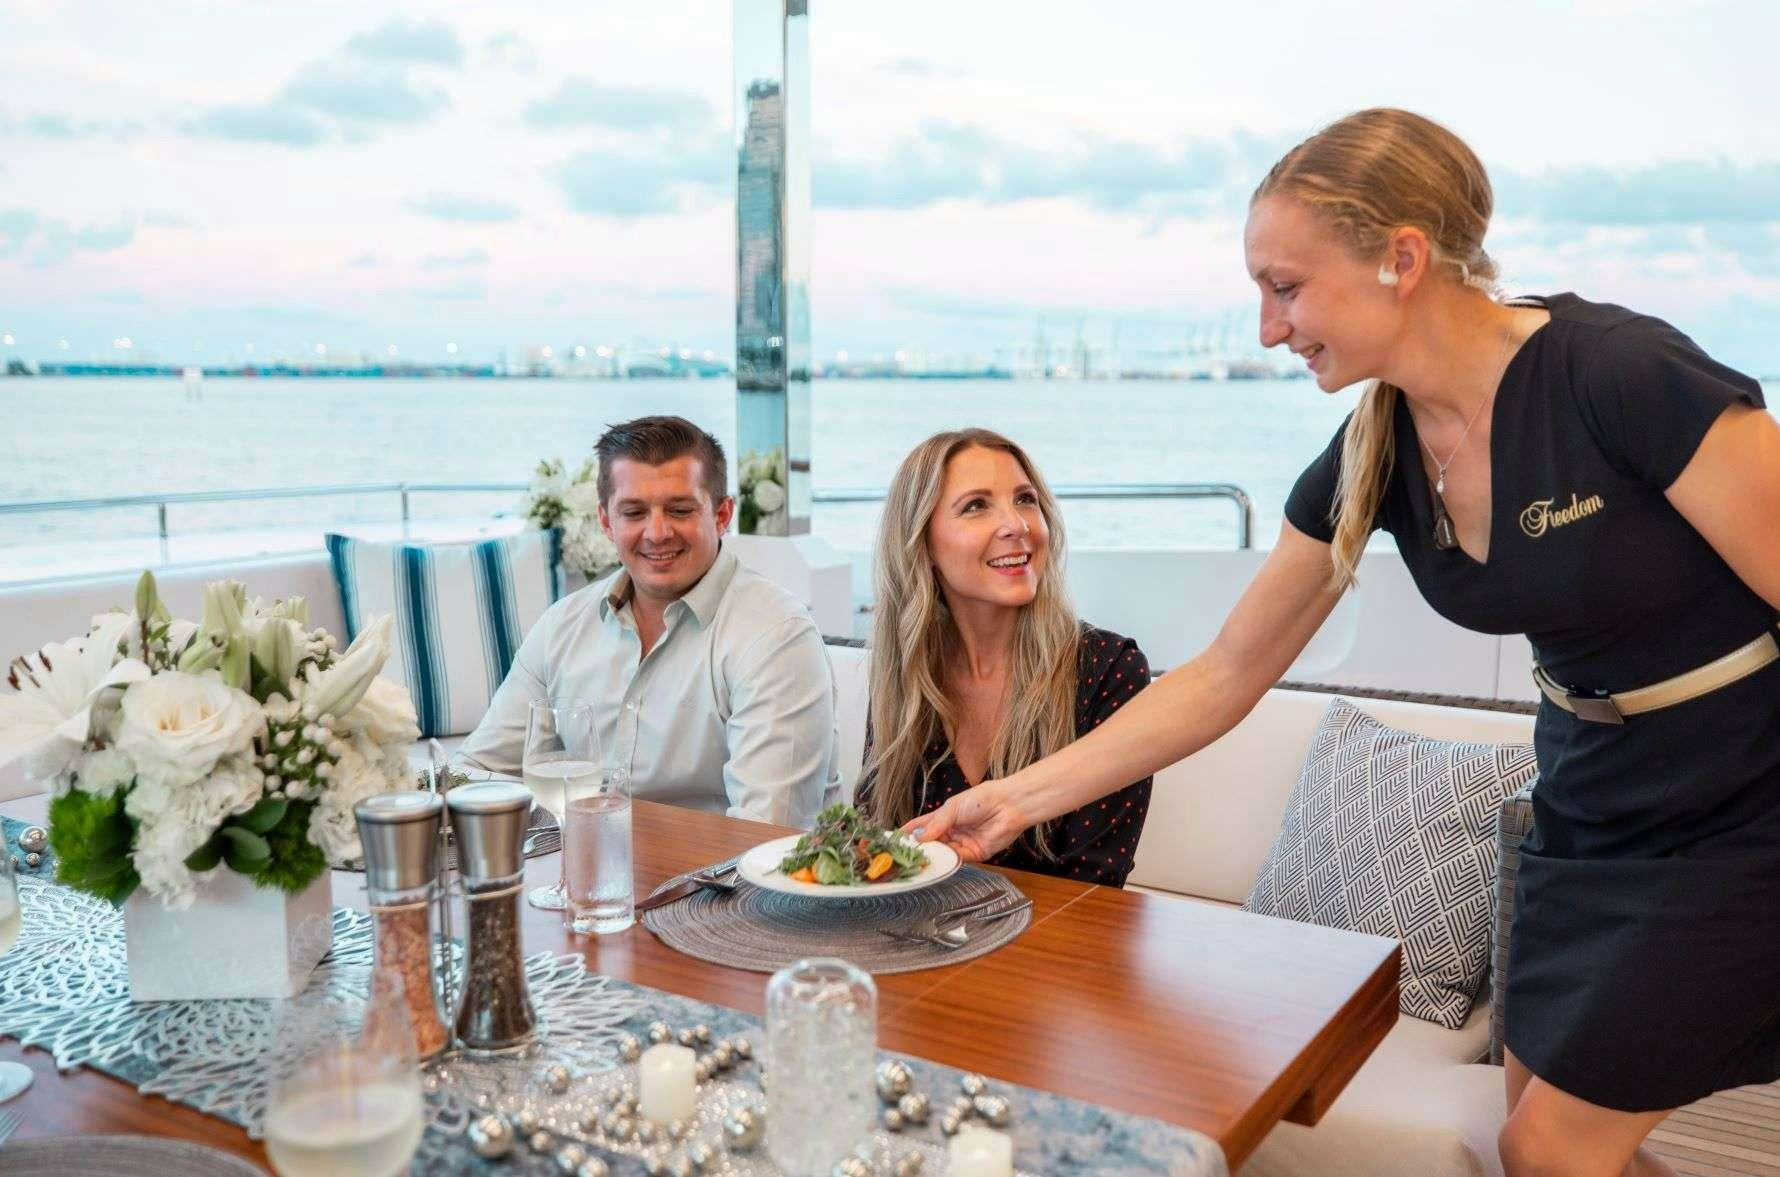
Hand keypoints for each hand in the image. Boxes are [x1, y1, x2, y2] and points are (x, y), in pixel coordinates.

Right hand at [902, 779, 1027, 862]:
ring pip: (943, 853)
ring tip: (920, 858)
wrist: (1008, 806)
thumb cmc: (982, 799)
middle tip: (906, 853)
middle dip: (921, 848)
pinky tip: (939, 860)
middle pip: (932, 843)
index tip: (896, 839)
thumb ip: (936, 824)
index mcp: (945, 817)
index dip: (911, 832)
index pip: (924, 826)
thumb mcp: (953, 808)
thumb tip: (918, 838)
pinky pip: (958, 860)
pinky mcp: (975, 854)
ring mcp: (963, 843)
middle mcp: (953, 831)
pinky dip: (948, 861)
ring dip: (933, 856)